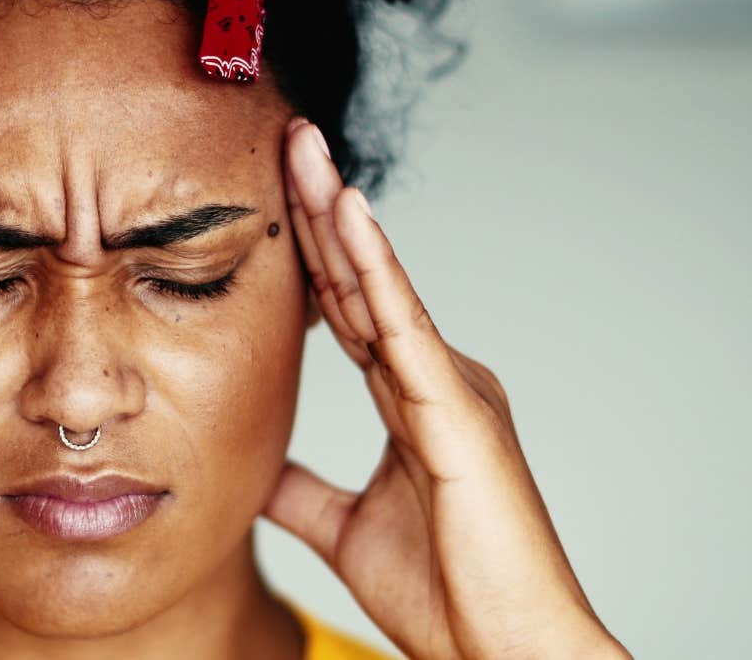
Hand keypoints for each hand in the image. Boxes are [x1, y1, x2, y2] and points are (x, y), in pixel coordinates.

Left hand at [265, 120, 630, 659]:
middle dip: (320, 210)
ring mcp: (449, 386)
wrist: (500, 648)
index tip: (273, 199)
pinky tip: (346, 211)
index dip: (310, 254)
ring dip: (338, 214)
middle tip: (287, 142)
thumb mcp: (343, 527)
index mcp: (410, 398)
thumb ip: (300, 489)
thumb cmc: (445, 592)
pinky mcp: (458, 408)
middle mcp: (433, 378)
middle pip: (359, 281)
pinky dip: (374, 266)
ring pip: (379, 285)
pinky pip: (403, 324)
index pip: (344, 310)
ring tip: (303, 150)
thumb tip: (250, 467)